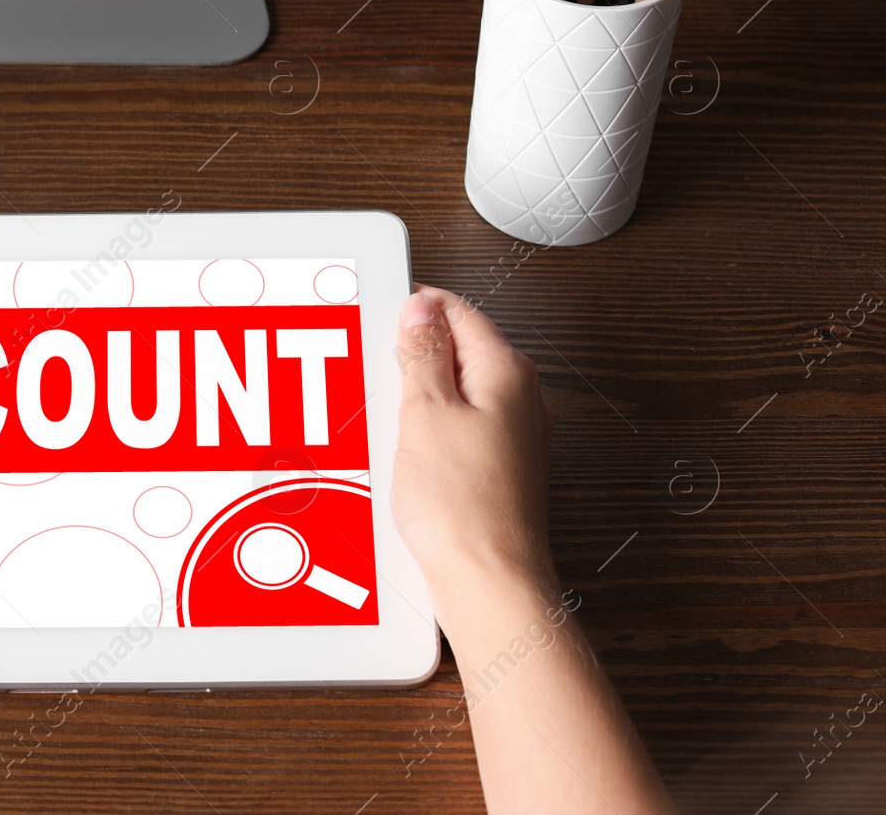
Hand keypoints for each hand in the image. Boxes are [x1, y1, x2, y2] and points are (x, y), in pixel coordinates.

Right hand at [390, 287, 553, 600]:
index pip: (458, 312)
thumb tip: (421, 309)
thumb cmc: (463, 507)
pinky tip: (399, 452)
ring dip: (414, 400)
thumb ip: (424, 355)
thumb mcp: (427, 414)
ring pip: (452, 394)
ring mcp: (508, 435)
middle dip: (411, 358)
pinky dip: (424, 432)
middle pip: (456, 353)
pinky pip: (453, 431)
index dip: (414, 311)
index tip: (377, 320)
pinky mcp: (492, 468)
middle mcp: (517, 399)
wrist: (487, 581)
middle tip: (373, 373)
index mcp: (507, 372)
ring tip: (382, 418)